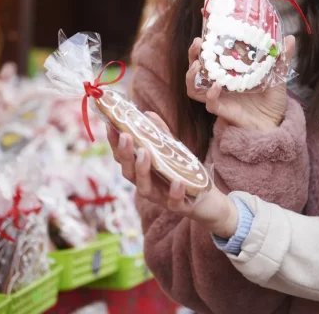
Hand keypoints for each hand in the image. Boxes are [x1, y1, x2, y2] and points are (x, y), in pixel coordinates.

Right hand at [107, 114, 238, 238]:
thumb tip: (147, 114)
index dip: (115, 143)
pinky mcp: (179, 206)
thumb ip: (160, 134)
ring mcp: (161, 197)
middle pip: (128, 173)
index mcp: (142, 171)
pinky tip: (177, 181)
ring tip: (145, 152)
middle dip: (125, 154)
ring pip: (145, 188)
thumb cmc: (184, 173)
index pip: (123, 158)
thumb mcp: (172, 150)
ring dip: (142, 170)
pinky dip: (174, 193)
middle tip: (125, 136)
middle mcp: (147, 185)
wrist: (207, 200)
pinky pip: (173, 202)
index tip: (111, 125)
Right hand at [186, 36, 295, 129]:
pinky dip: (211, 94)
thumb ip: (281, 59)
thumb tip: (290, 38)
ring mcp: (219, 97)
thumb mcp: (278, 76)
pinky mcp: (223, 111)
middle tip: (198, 43)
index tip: (205, 29)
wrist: (275, 124)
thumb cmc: (272, 101)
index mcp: (229, 72)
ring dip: (192, 75)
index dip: (203, 44)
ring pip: (194, 87)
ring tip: (198, 64)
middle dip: (193, 55)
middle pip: (196, 69)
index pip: (210, 56)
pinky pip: (210, 103)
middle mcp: (220, 83)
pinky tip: (216, 86)